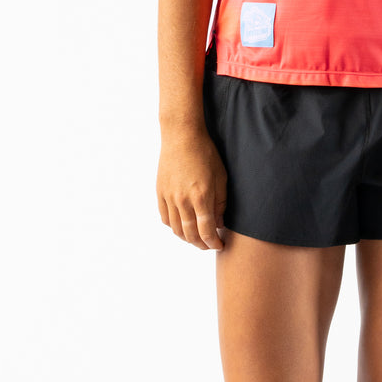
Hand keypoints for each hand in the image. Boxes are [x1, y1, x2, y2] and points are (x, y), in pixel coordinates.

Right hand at [157, 130, 227, 249]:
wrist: (181, 136)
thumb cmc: (206, 153)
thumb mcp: (221, 177)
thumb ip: (221, 203)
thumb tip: (219, 224)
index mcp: (201, 197)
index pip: (207, 231)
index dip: (214, 243)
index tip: (219, 245)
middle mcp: (183, 200)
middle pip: (190, 235)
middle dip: (201, 245)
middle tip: (209, 245)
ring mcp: (169, 197)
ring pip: (176, 229)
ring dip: (187, 238)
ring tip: (197, 238)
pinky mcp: (160, 193)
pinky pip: (165, 218)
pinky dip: (174, 227)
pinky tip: (182, 225)